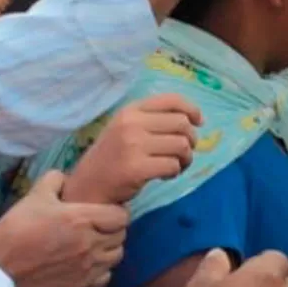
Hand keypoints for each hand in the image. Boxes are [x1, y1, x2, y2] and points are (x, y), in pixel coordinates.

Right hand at [0, 171, 127, 286]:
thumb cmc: (16, 229)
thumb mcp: (35, 195)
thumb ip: (55, 180)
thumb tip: (65, 179)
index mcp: (83, 220)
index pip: (121, 216)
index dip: (116, 210)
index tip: (105, 209)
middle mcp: (91, 245)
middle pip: (121, 236)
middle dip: (113, 228)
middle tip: (99, 225)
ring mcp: (87, 269)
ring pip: (116, 257)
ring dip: (109, 249)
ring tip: (94, 243)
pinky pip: (105, 278)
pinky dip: (101, 270)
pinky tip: (87, 264)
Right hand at [64, 95, 201, 205]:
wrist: (88, 186)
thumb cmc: (112, 158)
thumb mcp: (126, 128)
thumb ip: (152, 120)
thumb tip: (193, 119)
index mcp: (130, 110)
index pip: (171, 100)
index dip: (191, 109)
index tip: (199, 122)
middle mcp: (131, 123)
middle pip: (182, 124)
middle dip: (191, 140)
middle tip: (184, 153)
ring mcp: (133, 145)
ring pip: (181, 145)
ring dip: (185, 159)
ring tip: (174, 166)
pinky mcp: (137, 168)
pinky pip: (173, 165)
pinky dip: (175, 172)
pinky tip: (164, 176)